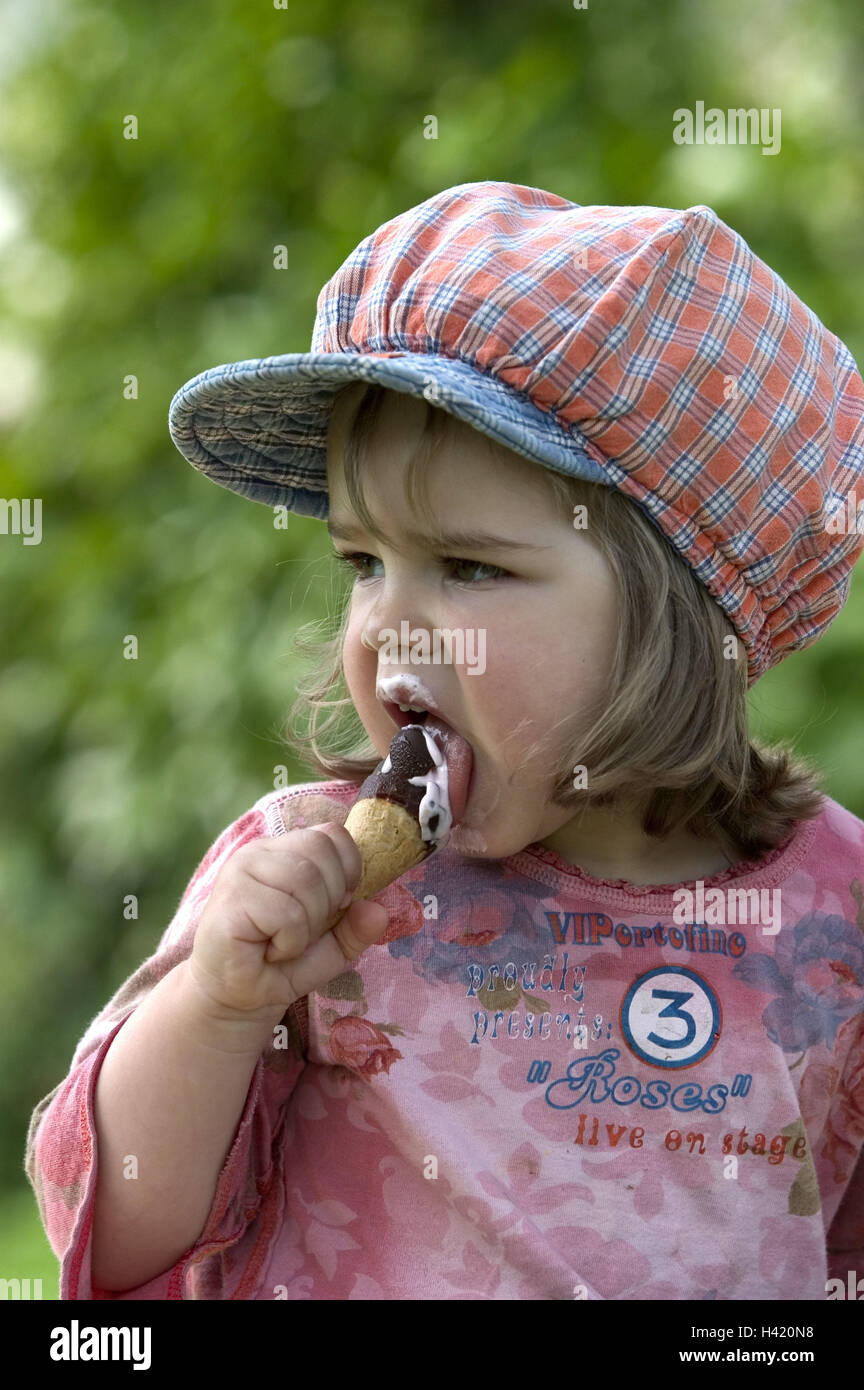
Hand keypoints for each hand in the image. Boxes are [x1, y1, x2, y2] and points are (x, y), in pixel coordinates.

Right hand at [187, 823, 388, 1017]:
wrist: (234, 1000)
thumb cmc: (278, 966)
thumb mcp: (331, 948)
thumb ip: (356, 928)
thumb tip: (379, 911)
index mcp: (283, 852)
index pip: (332, 834)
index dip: (347, 870)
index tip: (336, 907)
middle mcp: (258, 852)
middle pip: (321, 849)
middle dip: (329, 899)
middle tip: (304, 931)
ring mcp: (240, 872)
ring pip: (305, 878)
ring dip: (308, 924)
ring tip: (285, 942)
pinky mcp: (230, 900)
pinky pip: (286, 912)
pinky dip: (290, 942)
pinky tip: (269, 951)